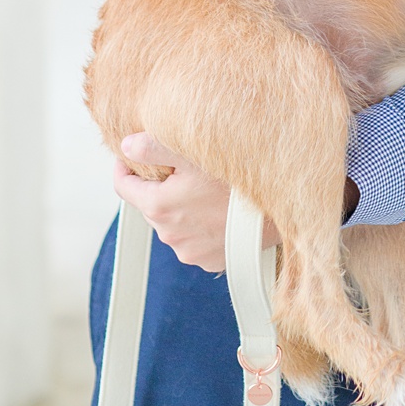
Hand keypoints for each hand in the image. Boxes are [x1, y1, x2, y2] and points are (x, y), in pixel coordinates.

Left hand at [113, 132, 264, 272]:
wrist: (282, 208)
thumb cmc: (242, 181)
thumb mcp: (196, 154)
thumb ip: (155, 147)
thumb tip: (127, 145)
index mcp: (159, 205)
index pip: (123, 187)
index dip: (124, 168)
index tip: (130, 157)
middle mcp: (169, 233)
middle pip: (150, 205)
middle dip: (159, 188)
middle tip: (181, 171)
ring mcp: (189, 250)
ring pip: (173, 224)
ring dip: (180, 209)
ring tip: (206, 192)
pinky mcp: (209, 260)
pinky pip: (194, 241)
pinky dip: (200, 227)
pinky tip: (220, 213)